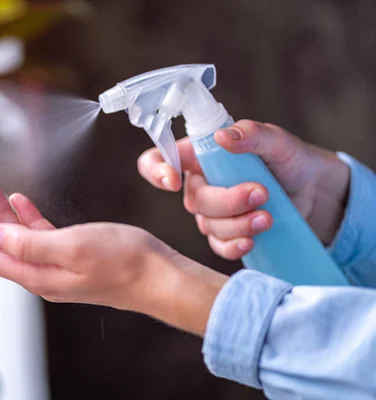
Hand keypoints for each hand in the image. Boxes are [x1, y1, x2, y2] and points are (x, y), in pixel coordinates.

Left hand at [0, 188, 226, 335]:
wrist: (158, 276)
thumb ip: (30, 242)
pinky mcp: (69, 253)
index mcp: (35, 274)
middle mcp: (39, 272)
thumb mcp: (73, 247)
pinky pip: (37, 235)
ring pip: (14, 238)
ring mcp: (54, 263)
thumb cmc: (122, 262)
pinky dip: (24, 217)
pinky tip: (19, 199)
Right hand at [138, 120, 349, 259]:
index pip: (158, 160)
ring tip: (268, 216)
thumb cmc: (290, 159)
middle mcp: (201, 184)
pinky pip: (219, 246)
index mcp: (200, 155)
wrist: (315, 192)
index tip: (174, 181)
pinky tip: (252, 240)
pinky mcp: (227, 234)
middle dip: (227, 201)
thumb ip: (251, 133)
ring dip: (238, 223)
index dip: (156, 171)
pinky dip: (234, 246)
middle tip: (261, 193)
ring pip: (208, 225)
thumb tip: (222, 136)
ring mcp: (213, 212)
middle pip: (194, 200)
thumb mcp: (276, 141)